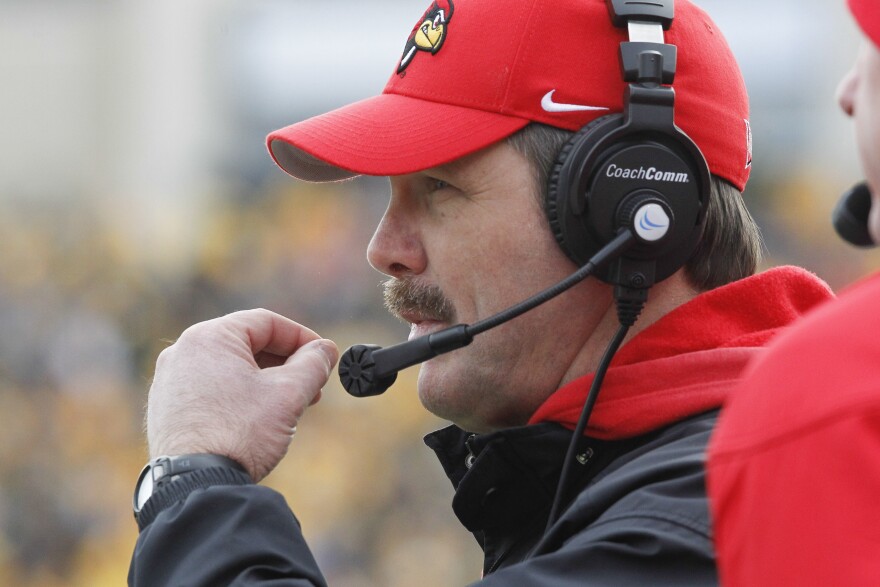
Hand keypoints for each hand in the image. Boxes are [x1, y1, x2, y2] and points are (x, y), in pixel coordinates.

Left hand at [146, 309, 338, 481]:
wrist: (195, 485)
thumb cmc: (240, 435)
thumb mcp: (289, 394)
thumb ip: (314, 364)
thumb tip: (325, 350)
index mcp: (210, 337)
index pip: (267, 322)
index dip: (303, 337)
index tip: (323, 356)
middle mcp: (183, 351)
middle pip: (247, 344)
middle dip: (285, 363)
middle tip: (312, 383)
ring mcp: (170, 381)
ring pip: (229, 368)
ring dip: (265, 381)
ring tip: (290, 405)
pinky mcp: (167, 408)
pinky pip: (211, 389)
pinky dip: (239, 396)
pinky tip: (259, 419)